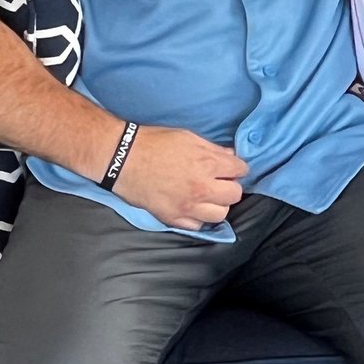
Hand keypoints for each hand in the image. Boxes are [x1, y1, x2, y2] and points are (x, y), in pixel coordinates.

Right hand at [111, 125, 248, 230]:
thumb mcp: (188, 137)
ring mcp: (187, 206)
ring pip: (220, 214)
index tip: (231, 168)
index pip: (241, 170)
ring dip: (218, 205)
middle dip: (231, 187)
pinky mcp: (173, 218)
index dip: (237, 168)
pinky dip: (198, 218)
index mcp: (208, 164)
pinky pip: (197, 226)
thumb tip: (230, 157)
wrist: (122, 158)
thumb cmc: (154, 143)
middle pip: (235, 195)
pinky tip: (193, 208)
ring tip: (208, 197)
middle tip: (220, 182)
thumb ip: (213, 149)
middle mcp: (201, 188)